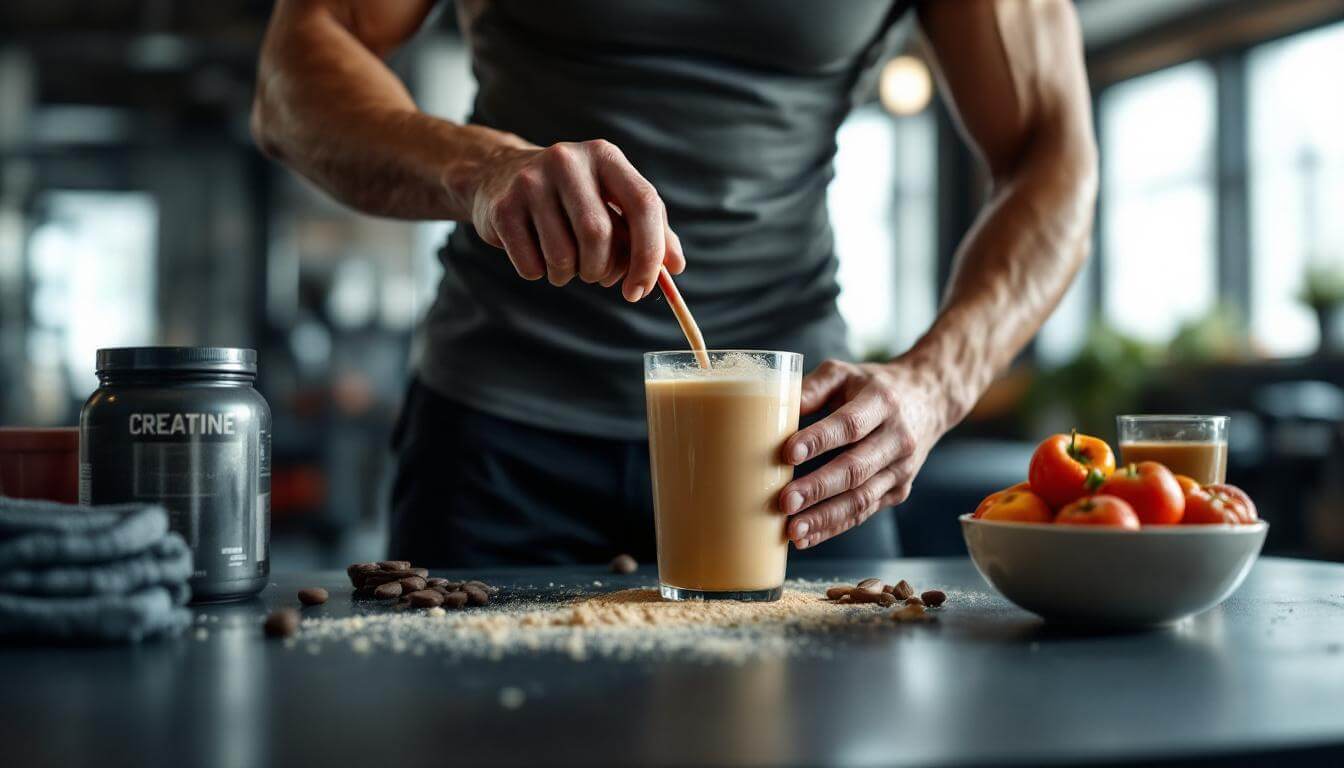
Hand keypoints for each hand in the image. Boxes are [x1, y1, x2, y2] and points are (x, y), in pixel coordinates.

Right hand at [468, 139, 684, 300]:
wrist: (500, 176)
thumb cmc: (573, 198)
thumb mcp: (613, 201)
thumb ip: (651, 230)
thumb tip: (675, 267)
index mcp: (606, 156)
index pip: (643, 204)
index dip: (649, 254)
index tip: (641, 289)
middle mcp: (568, 160)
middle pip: (598, 235)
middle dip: (601, 270)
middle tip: (596, 276)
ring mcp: (531, 182)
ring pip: (563, 256)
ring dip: (569, 276)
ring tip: (565, 264)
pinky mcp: (503, 207)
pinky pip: (532, 266)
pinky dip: (540, 274)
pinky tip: (537, 255)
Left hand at [778, 359, 947, 548]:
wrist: (929, 399)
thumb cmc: (873, 386)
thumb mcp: (845, 374)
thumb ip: (811, 388)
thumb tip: (773, 407)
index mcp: (882, 402)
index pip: (850, 425)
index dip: (819, 440)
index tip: (788, 453)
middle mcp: (897, 438)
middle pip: (856, 468)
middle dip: (818, 488)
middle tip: (785, 501)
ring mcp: (901, 469)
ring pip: (862, 498)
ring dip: (825, 517)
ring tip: (792, 530)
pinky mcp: (899, 490)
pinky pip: (864, 512)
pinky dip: (833, 526)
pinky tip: (806, 536)